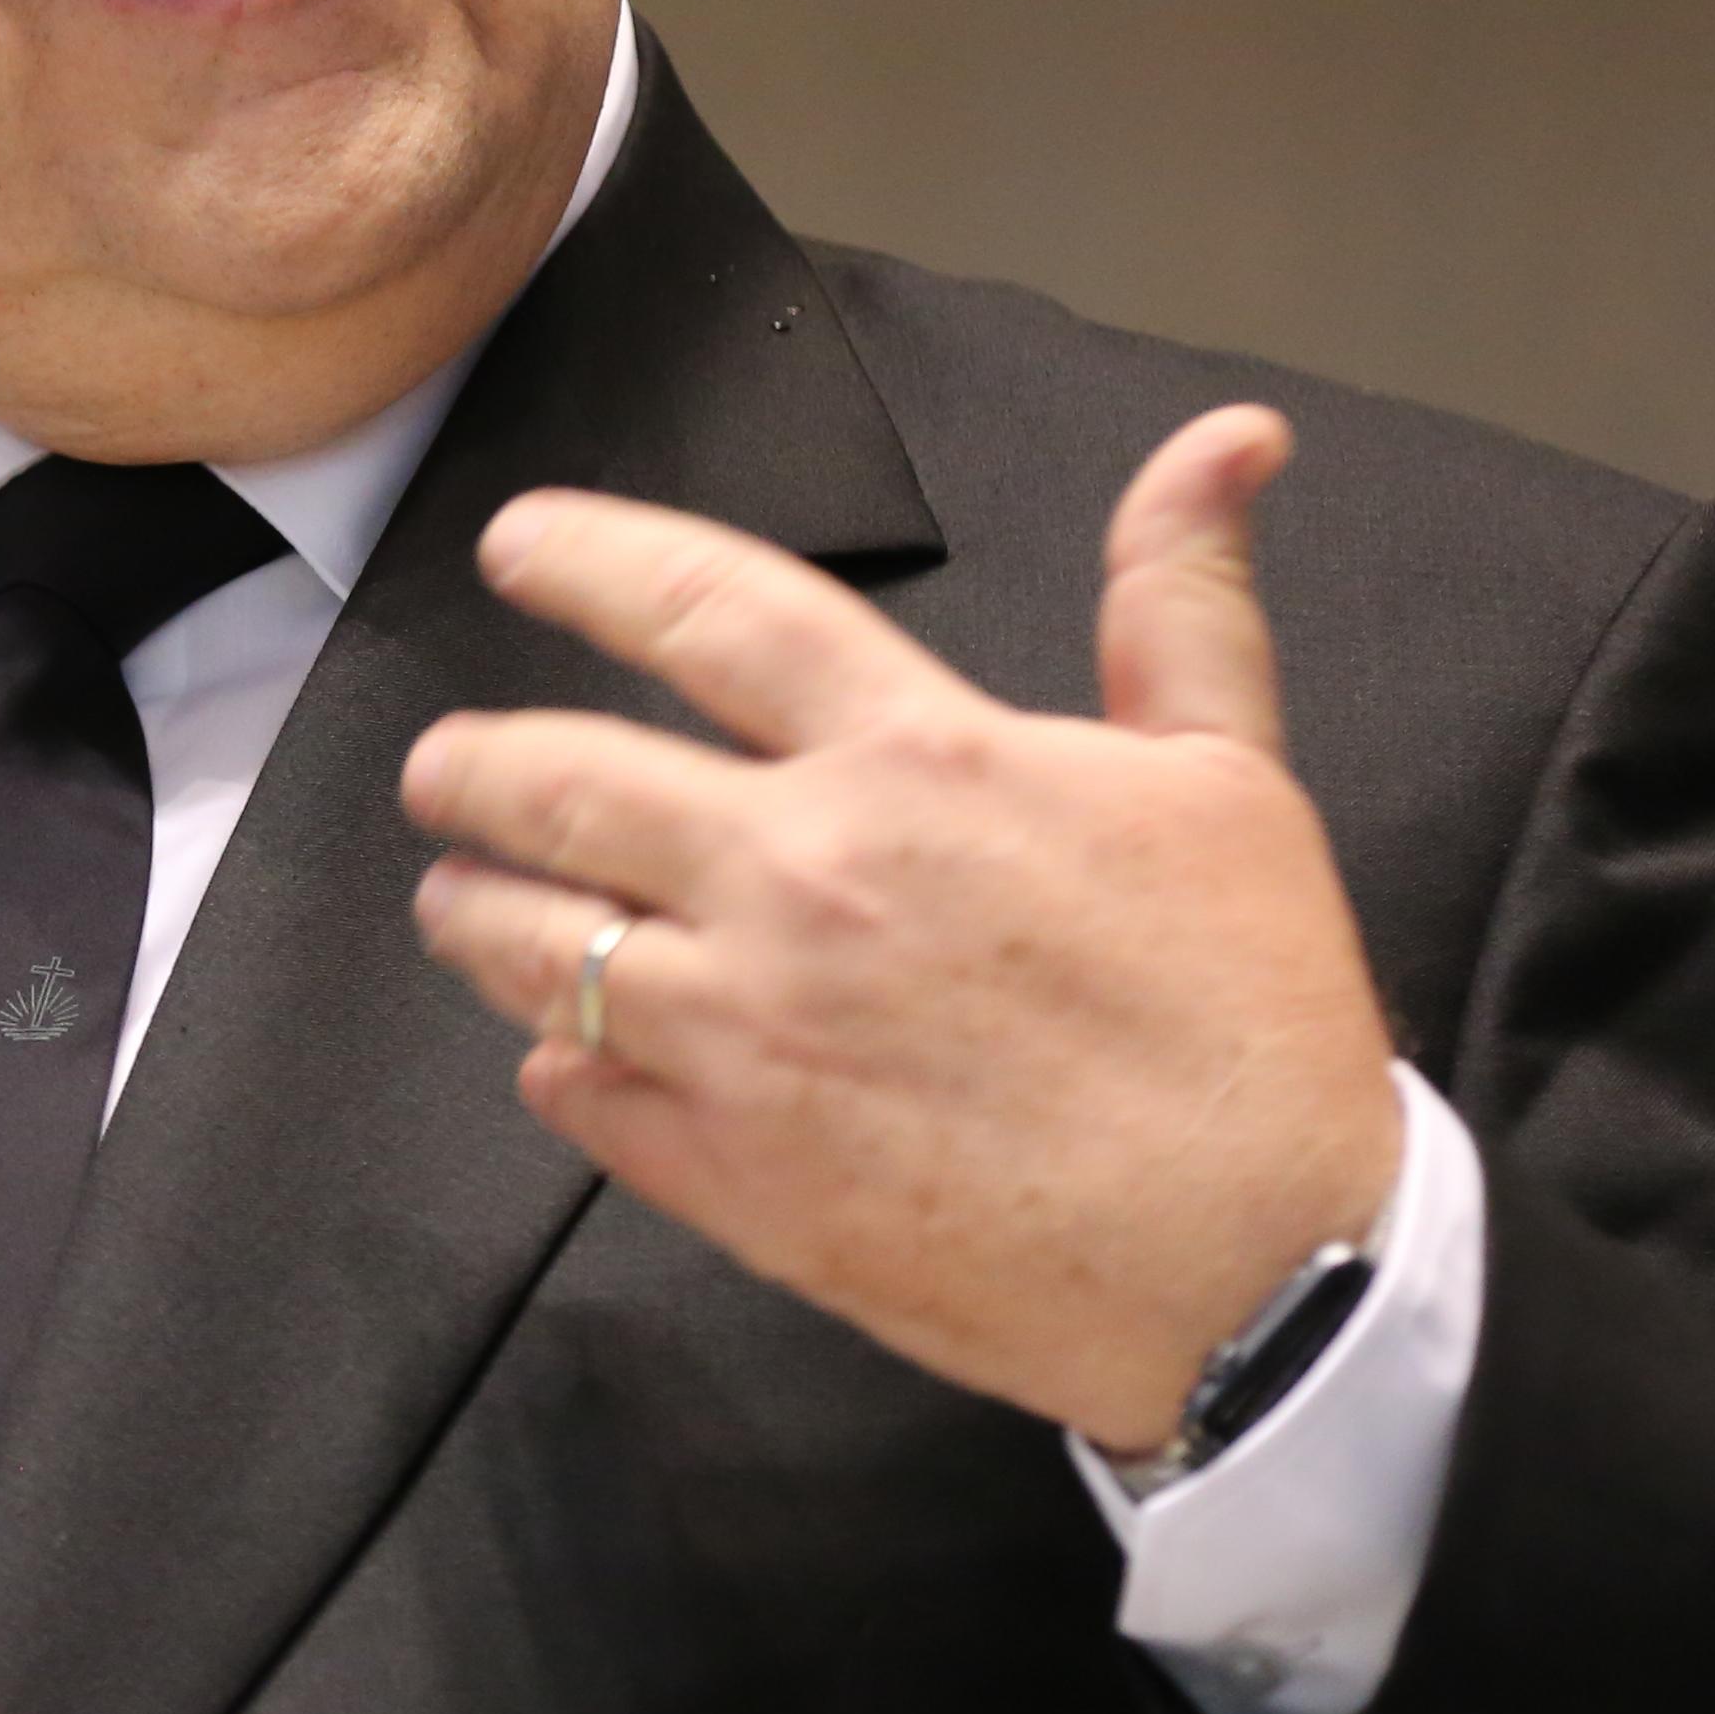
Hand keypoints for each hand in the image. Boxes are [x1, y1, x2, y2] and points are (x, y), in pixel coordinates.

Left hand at [400, 407, 1401, 1458]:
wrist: (1268, 1270)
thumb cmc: (1251, 1022)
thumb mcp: (1229, 779)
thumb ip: (1178, 601)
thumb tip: (1222, 442)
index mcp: (919, 762)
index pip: (703, 609)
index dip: (589, 559)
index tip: (517, 548)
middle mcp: (806, 880)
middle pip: (566, 781)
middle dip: (475, 766)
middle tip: (446, 768)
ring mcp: (753, 1034)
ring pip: (537, 945)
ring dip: (478, 912)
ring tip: (458, 899)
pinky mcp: (738, 1174)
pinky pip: (584, 1095)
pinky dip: (559, 1063)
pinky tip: (562, 1053)